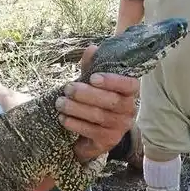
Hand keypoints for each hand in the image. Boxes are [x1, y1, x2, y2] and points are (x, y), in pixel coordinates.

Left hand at [55, 45, 138, 162]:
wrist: (93, 132)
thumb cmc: (95, 99)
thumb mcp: (93, 81)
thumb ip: (93, 65)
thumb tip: (92, 49)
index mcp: (129, 92)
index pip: (129, 84)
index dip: (112, 81)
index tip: (93, 77)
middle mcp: (129, 109)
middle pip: (111, 101)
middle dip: (87, 94)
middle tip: (67, 88)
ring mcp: (120, 127)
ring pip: (99, 116)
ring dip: (77, 109)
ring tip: (60, 103)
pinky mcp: (109, 141)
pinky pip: (92, 131)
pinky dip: (75, 124)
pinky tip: (63, 118)